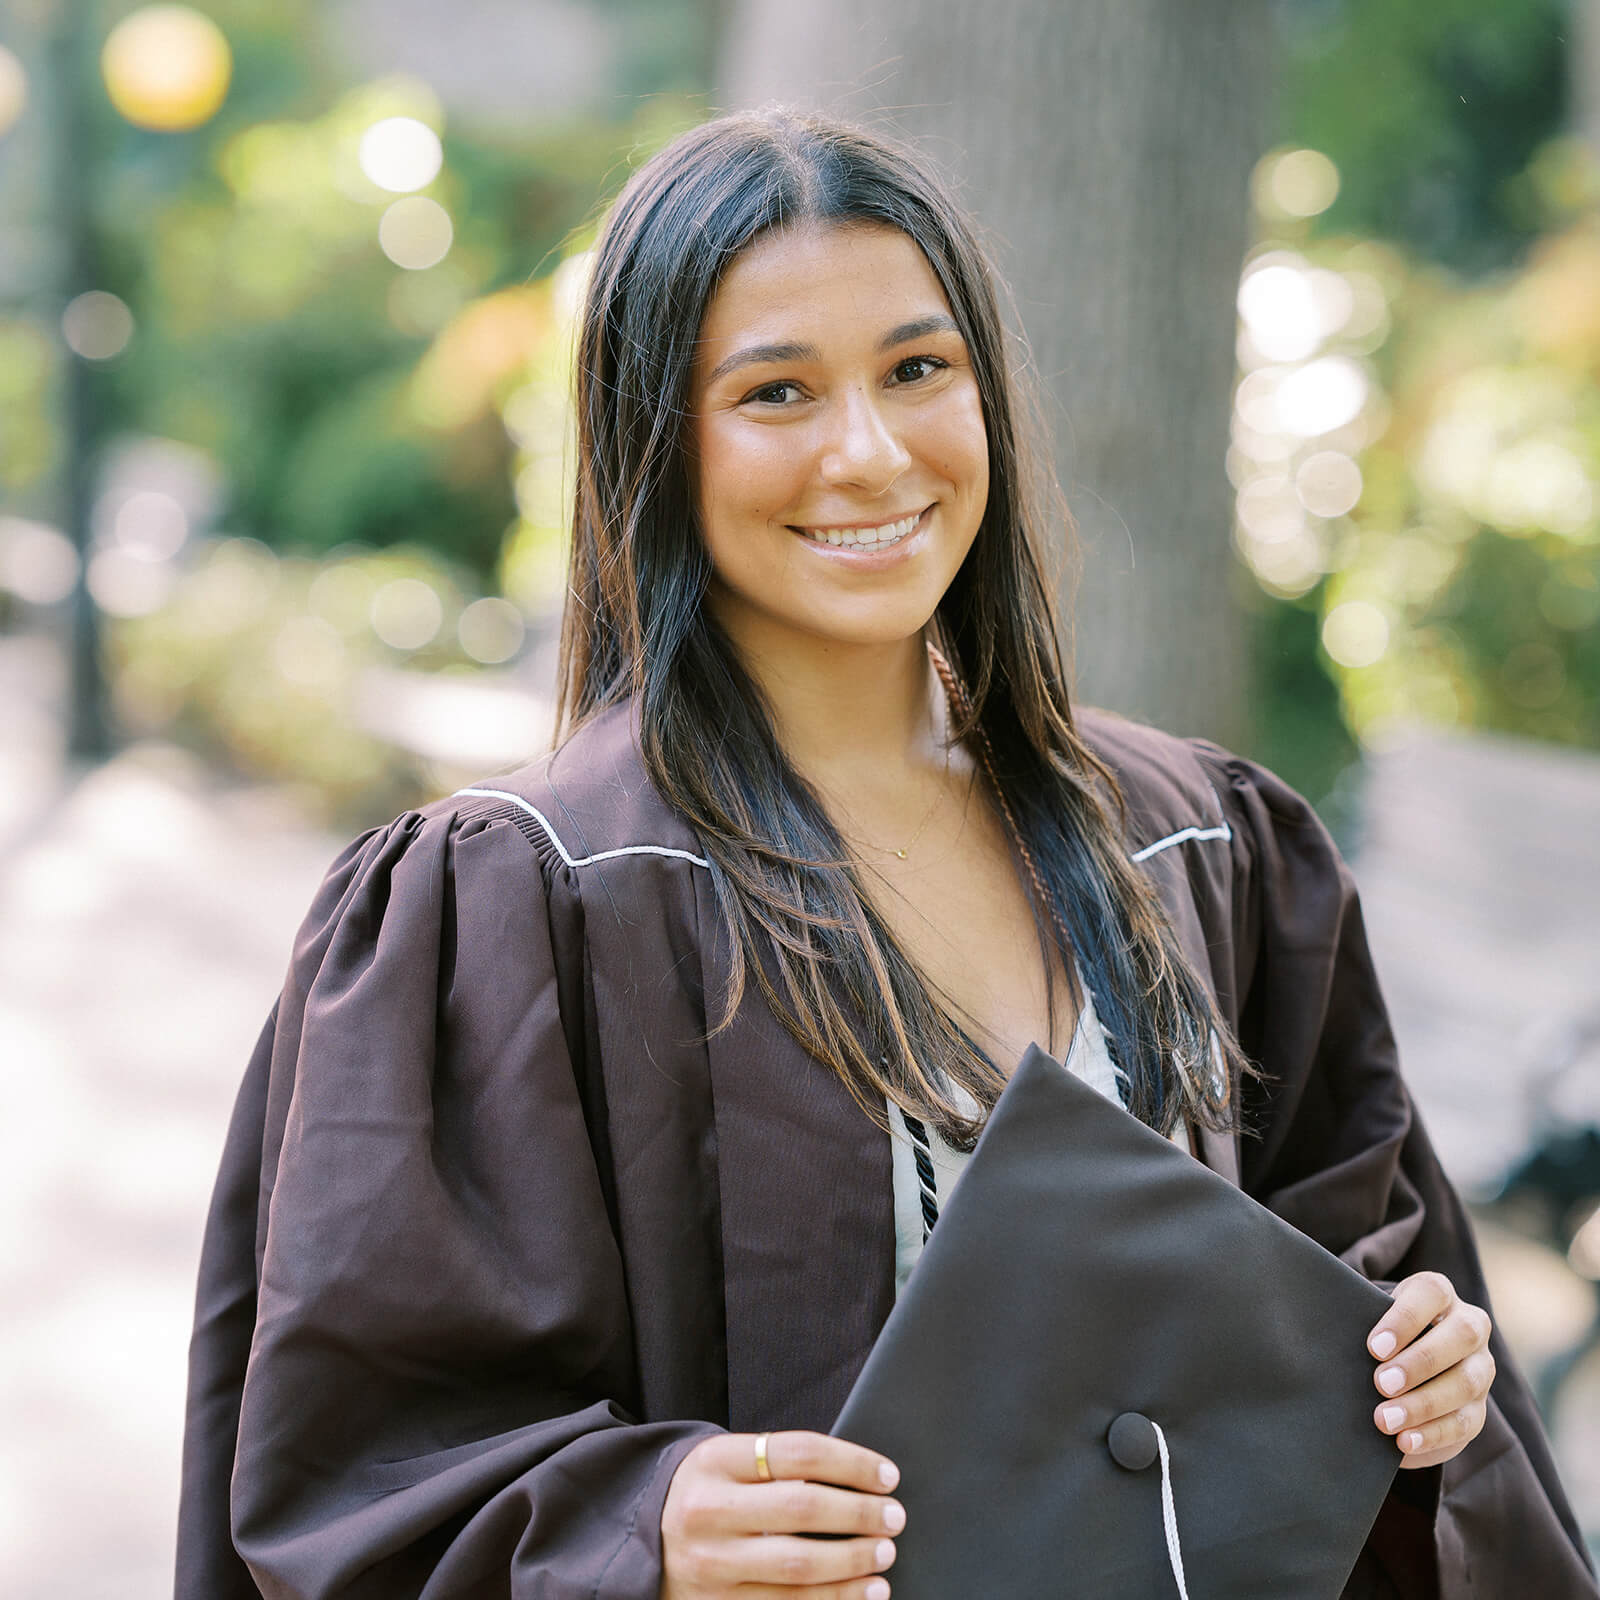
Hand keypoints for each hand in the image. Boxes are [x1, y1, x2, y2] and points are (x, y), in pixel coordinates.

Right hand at [660, 1430, 902, 1598]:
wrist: (639, 1540)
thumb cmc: (705, 1494)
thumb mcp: (727, 1463)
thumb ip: (778, 1466)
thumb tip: (859, 1479)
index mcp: (716, 1462)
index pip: (800, 1453)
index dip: (853, 1463)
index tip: (888, 1475)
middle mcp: (709, 1512)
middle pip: (802, 1509)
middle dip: (859, 1515)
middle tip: (894, 1517)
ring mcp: (711, 1565)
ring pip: (798, 1568)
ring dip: (853, 1564)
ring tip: (884, 1556)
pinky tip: (862, 1594)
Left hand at [1367, 1270, 1494, 1469]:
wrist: (1401, 1373)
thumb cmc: (1377, 1338)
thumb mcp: (1369, 1323)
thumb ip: (1356, 1323)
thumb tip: (1317, 1339)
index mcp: (1439, 1295)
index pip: (1432, 1292)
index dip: (1405, 1318)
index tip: (1374, 1347)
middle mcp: (1469, 1327)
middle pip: (1461, 1336)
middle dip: (1420, 1362)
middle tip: (1380, 1384)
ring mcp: (1480, 1368)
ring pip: (1466, 1382)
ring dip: (1424, 1404)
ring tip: (1384, 1419)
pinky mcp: (1477, 1409)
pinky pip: (1464, 1422)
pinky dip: (1432, 1433)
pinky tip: (1404, 1440)